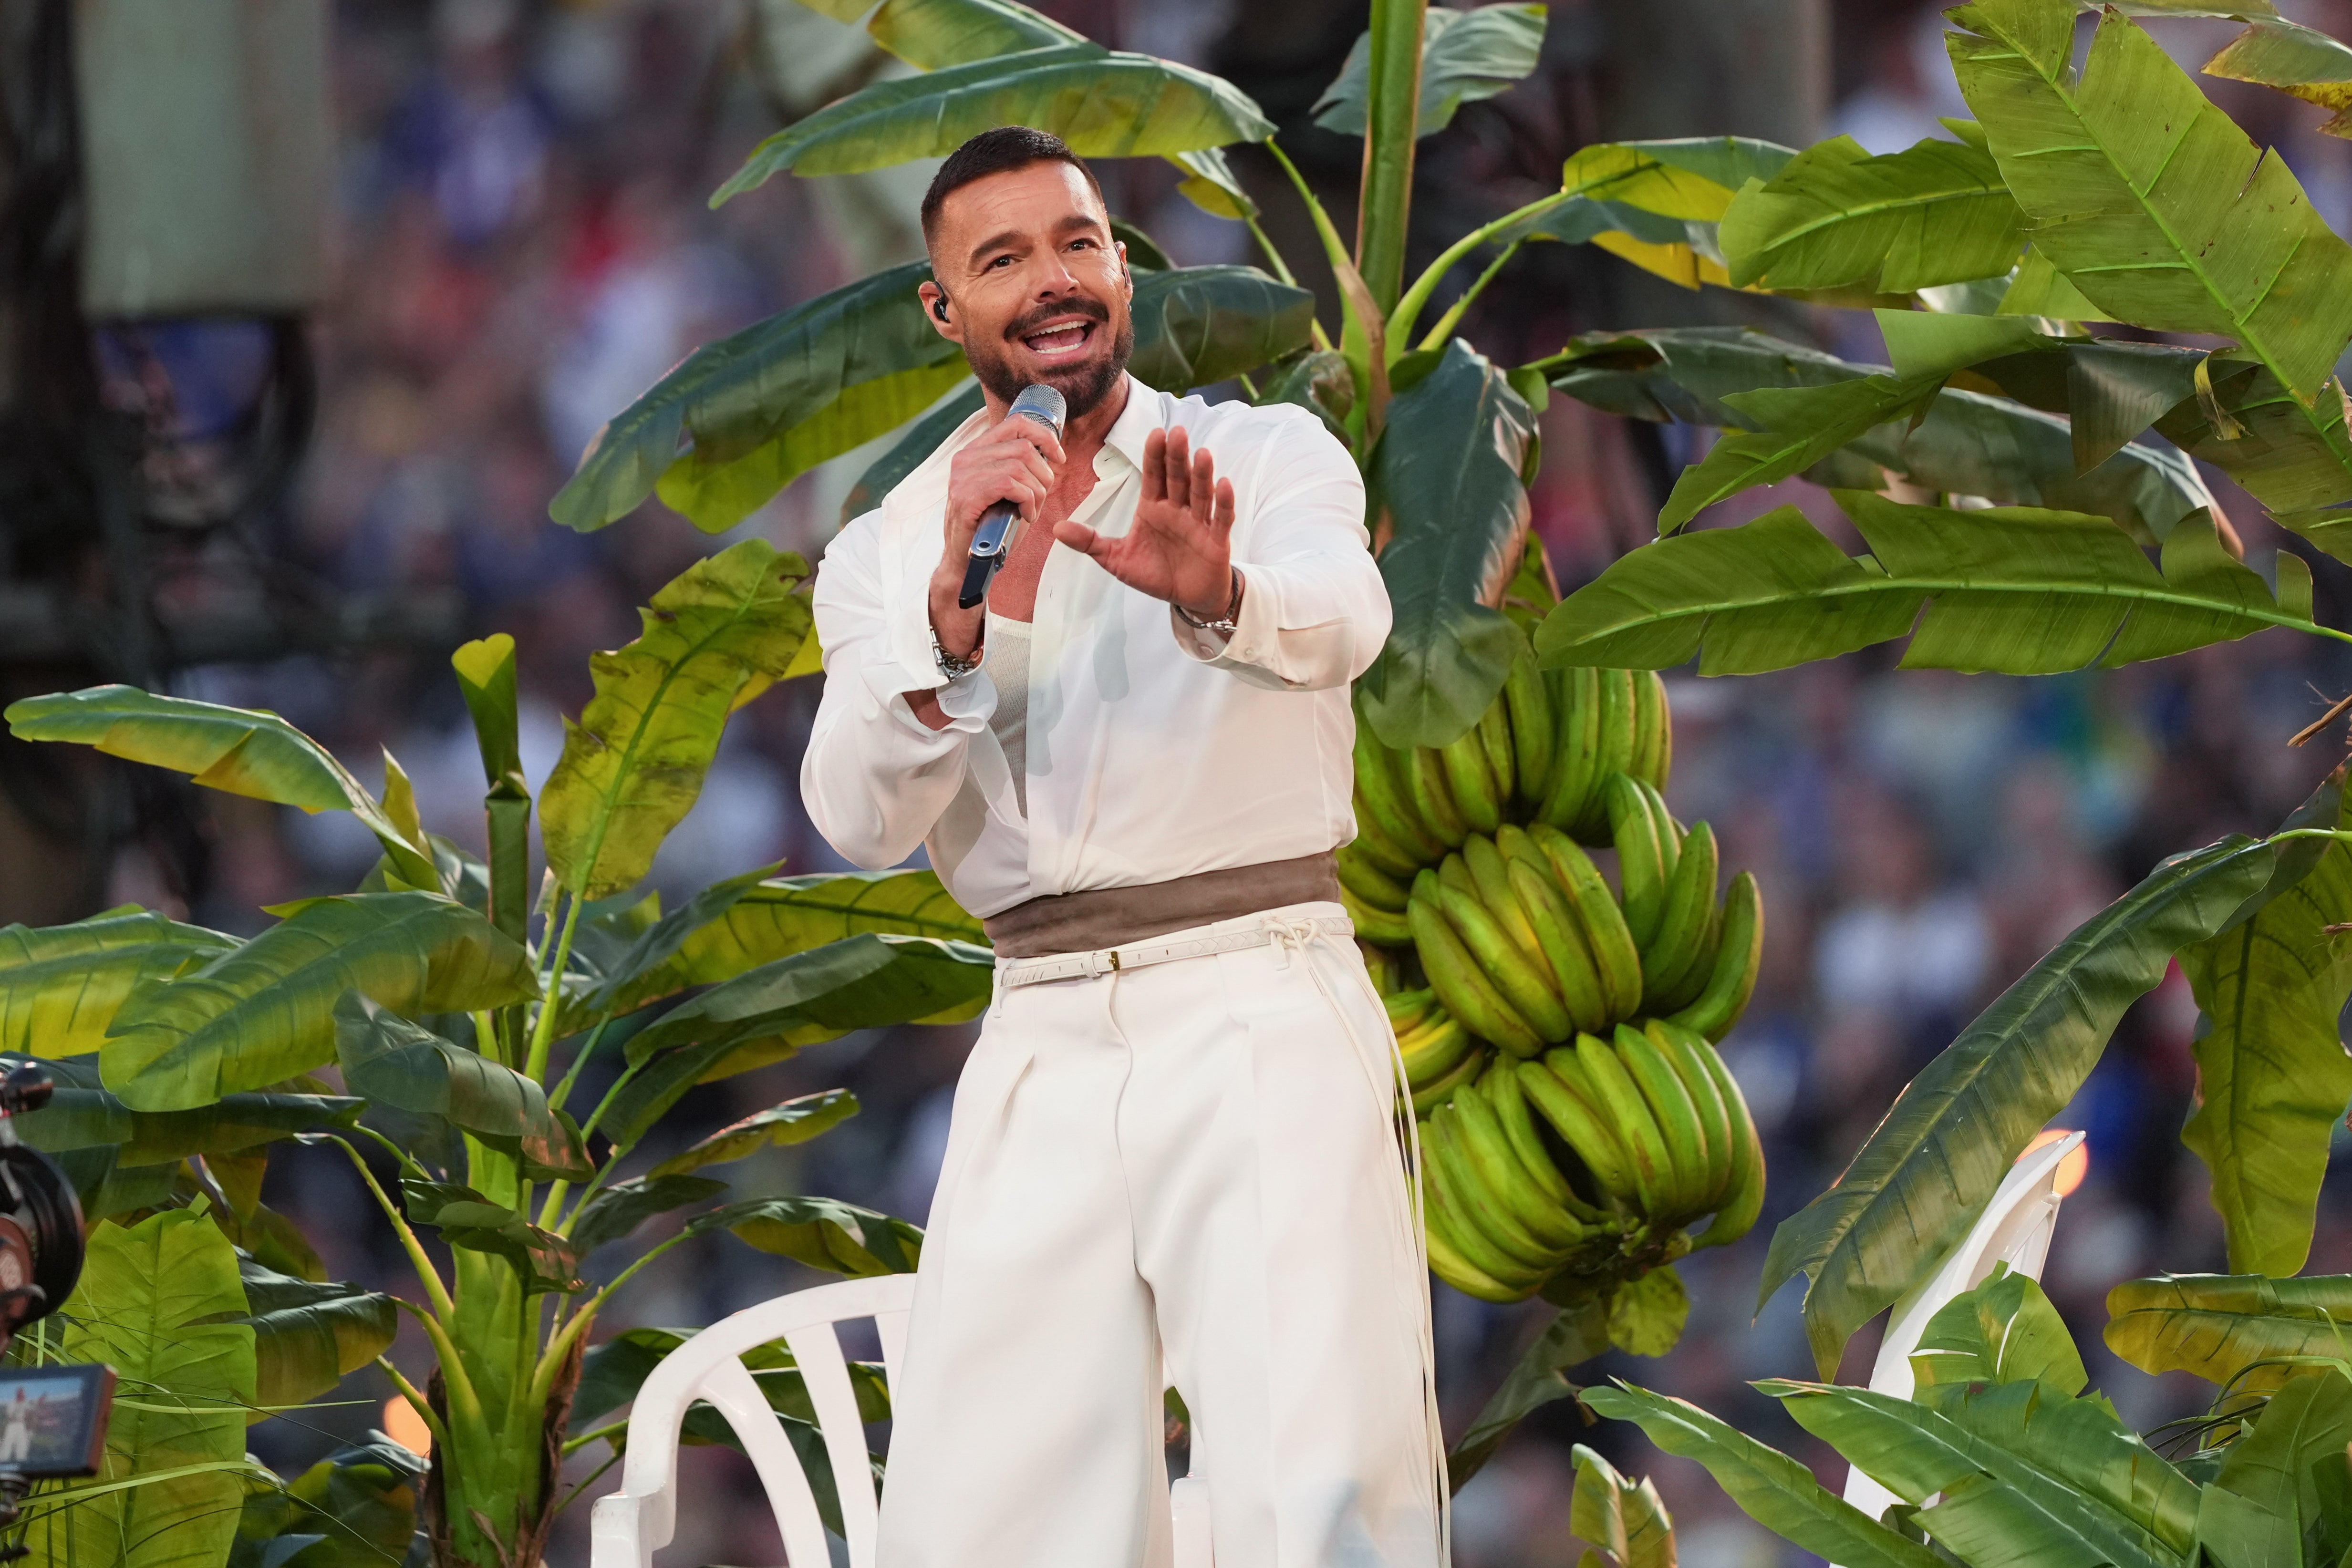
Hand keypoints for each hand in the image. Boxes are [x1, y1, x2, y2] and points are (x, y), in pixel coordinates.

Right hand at [926, 410, 1064, 656]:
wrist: (967, 562)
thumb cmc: (992, 526)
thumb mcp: (1009, 490)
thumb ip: (1022, 467)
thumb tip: (1051, 451)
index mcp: (975, 451)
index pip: (1016, 424)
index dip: (1045, 436)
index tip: (1059, 458)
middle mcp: (965, 458)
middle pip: (1024, 448)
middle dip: (1043, 475)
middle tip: (1039, 499)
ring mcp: (962, 477)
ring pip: (1019, 466)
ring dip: (1036, 492)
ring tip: (1030, 510)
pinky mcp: (965, 497)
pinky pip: (1011, 485)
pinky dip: (1027, 501)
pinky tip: (1025, 515)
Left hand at [1056, 426, 1235, 620]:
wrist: (1187, 597)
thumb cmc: (1154, 573)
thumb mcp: (1116, 559)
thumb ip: (1090, 542)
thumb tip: (1056, 529)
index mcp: (1153, 507)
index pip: (1154, 476)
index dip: (1155, 456)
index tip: (1155, 433)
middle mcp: (1177, 509)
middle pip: (1178, 478)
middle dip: (1177, 457)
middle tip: (1176, 433)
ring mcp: (1198, 523)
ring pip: (1200, 493)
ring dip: (1202, 474)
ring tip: (1202, 454)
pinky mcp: (1216, 540)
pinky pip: (1221, 519)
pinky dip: (1223, 502)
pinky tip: (1222, 484)